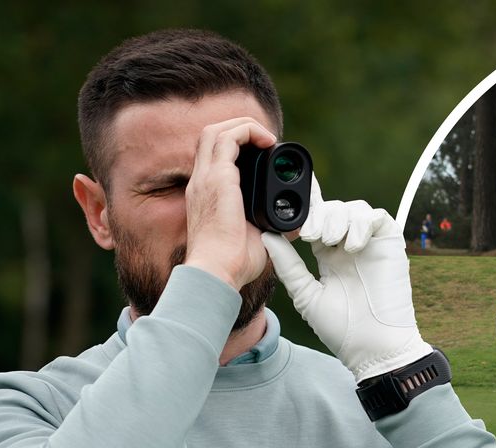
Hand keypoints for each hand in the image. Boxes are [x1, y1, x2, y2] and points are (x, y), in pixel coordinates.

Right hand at [183, 117, 276, 289]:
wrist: (216, 272)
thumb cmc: (232, 264)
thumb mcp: (253, 238)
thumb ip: (269, 227)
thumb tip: (294, 225)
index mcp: (205, 194)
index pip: (212, 156)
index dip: (236, 147)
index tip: (262, 155)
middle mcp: (201, 182)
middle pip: (210, 136)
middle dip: (238, 129)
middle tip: (265, 142)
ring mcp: (206, 178)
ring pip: (216, 131)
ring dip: (244, 126)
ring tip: (267, 138)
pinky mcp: (218, 178)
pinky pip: (229, 138)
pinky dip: (249, 132)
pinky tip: (268, 142)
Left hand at [262, 177, 432, 381]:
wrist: (372, 346)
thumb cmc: (342, 328)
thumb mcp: (305, 294)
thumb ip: (288, 264)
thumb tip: (266, 236)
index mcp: (329, 256)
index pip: (316, 221)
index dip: (307, 207)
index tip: (290, 202)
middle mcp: (349, 247)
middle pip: (332, 209)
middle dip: (318, 216)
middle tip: (311, 236)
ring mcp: (370, 244)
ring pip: (353, 208)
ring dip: (337, 218)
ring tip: (331, 241)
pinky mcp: (390, 244)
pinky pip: (378, 217)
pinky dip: (361, 224)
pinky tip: (352, 246)